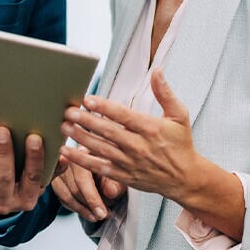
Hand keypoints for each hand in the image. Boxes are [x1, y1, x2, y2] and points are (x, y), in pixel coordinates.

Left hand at [0, 125, 45, 214]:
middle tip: (1, 129)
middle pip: (5, 174)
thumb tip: (63, 155)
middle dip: (3, 151)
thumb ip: (51, 170)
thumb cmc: (21, 188)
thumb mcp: (38, 185)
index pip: (33, 177)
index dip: (35, 158)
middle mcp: (6, 200)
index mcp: (27, 198)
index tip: (35, 137)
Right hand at [50, 152, 125, 222]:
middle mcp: (67, 159)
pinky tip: (88, 212)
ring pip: (67, 196)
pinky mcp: (55, 180)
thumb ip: (115, 184)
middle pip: (74, 189)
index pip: (83, 178)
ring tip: (97, 216)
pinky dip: (76, 208)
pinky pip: (63, 199)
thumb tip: (110, 192)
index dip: (92, 198)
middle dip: (90, 206)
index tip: (102, 213)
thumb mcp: (117, 175)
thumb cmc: (109, 168)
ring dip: (83, 210)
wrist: (100, 165)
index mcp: (83, 153)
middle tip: (104, 215)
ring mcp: (58, 170)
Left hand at [59, 69, 200, 203]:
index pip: (123, 116)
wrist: (185, 178)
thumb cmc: (180, 143)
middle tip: (68, 111)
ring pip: (100, 149)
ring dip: (80, 137)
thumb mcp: (179, 116)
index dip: (104, 107)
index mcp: (151, 129)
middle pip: (108, 132)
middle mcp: (138, 146)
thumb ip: (165, 93)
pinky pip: (98, 168)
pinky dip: (81, 161)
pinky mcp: (123, 176)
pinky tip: (66, 151)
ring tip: (63, 126)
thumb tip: (157, 70)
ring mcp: (129, 162)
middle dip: (86, 121)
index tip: (88, 99)